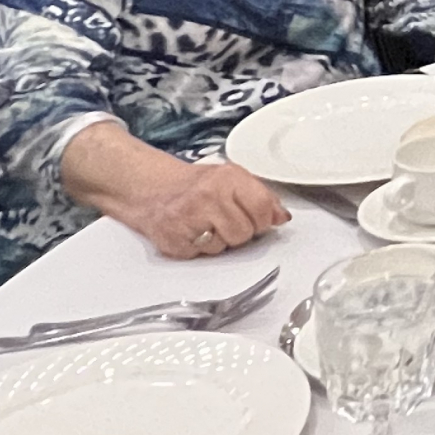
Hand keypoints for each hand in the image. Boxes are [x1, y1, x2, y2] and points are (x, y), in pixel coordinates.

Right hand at [128, 160, 288, 259]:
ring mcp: (189, 219)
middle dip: (241, 231)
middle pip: (245, 232)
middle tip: (226, 220)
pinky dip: (202, 249)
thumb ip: (262, 196)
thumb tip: (282, 217)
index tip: (258, 219)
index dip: (264, 220)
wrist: (152, 189)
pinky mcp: (174, 242)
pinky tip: (194, 233)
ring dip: (221, 241)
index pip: (263, 208)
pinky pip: (204, 256)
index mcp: (227, 178)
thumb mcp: (233, 178)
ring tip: (208, 225)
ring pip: (225, 247)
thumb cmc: (196, 185)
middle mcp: (207, 197)